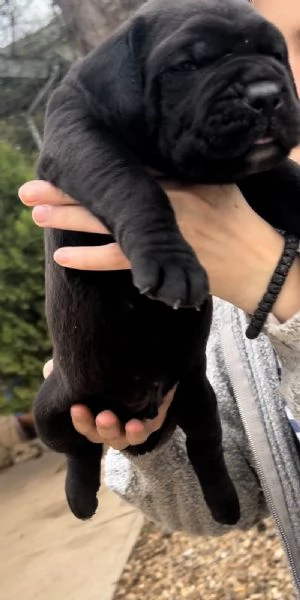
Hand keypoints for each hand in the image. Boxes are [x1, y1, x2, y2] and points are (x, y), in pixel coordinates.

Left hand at [19, 179, 299, 321]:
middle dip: (66, 190)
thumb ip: (184, 170)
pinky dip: (89, 260)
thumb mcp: (215, 184)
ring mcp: (161, 234)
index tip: (65, 156)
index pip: (126, 167)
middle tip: (30, 186)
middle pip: (106, 193)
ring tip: (37, 213)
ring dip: (69, 220)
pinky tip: (63, 257)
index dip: (94, 164)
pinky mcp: (163, 262)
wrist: (259, 262)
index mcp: (176, 181)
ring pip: (106, 225)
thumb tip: (154, 159)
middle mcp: (164, 204)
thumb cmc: (238, 220)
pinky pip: (119, 261)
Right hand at [43, 359, 173, 450]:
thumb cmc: (100, 378)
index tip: (77, 407)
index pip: (85, 427)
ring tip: (133, 425)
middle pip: (108, 436)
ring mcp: (134, 426)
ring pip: (133, 437)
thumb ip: (66, 370)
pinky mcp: (154, 418)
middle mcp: (114, 429)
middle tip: (105, 417)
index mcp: (94, 420)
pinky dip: (158, 412)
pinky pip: (156, 420)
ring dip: (132, 433)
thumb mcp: (84, 373)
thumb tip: (49, 368)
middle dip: (106, 428)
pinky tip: (159, 400)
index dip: (81, 421)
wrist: (134, 377)